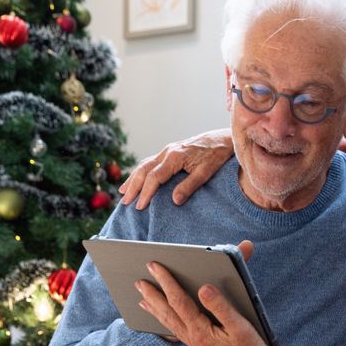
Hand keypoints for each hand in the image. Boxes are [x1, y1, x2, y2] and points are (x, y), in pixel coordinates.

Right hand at [119, 129, 234, 209]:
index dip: (146, 192)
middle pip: (144, 170)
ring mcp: (167, 150)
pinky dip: (141, 171)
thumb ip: (189, 186)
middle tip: (126, 202)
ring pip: (144, 165)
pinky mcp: (170, 151)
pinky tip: (136, 179)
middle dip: (134, 187)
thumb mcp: (206, 172)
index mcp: (175, 157)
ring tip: (124, 192)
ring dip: (133, 178)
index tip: (140, 206)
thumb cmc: (216, 155)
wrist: (222, 139)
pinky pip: (150, 162)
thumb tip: (174, 201)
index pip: (154, 177)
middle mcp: (167, 152)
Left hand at [135, 244, 267, 345]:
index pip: (179, 301)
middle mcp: (193, 339)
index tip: (155, 266)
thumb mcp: (240, 327)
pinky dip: (167, 323)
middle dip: (152, 295)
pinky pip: (177, 333)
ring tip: (143, 300)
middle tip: (138, 281)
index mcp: (201, 331)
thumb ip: (221, 307)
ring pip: (169, 324)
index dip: (166, 282)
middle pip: (167, 313)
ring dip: (155, 310)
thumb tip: (204, 288)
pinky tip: (166, 321)